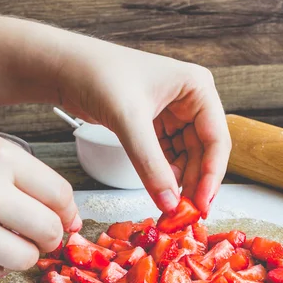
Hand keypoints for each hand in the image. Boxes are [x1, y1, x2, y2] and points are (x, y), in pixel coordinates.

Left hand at [55, 37, 230, 216]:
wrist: (65, 68)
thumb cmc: (98, 75)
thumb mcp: (129, 121)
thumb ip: (151, 164)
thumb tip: (170, 203)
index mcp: (197, 88)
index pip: (216, 139)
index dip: (211, 176)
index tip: (202, 205)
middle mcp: (190, 100)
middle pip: (204, 152)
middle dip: (195, 183)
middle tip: (185, 213)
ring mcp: (173, 114)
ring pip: (187, 158)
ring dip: (180, 182)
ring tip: (170, 205)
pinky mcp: (155, 126)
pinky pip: (168, 157)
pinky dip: (164, 175)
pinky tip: (160, 189)